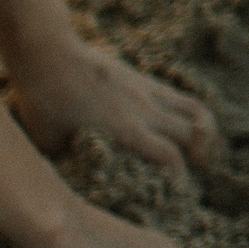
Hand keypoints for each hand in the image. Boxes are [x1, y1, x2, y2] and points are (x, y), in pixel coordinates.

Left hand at [10, 39, 219, 172]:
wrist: (49, 54)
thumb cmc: (43, 102)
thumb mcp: (50, 143)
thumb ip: (70, 163)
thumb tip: (68, 181)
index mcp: (125, 130)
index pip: (170, 157)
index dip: (179, 178)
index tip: (177, 193)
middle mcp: (144, 111)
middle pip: (192, 135)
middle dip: (200, 156)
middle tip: (196, 173)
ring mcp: (147, 91)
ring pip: (195, 111)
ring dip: (205, 132)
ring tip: (202, 148)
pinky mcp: (142, 78)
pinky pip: (180, 97)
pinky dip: (190, 113)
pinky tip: (181, 125)